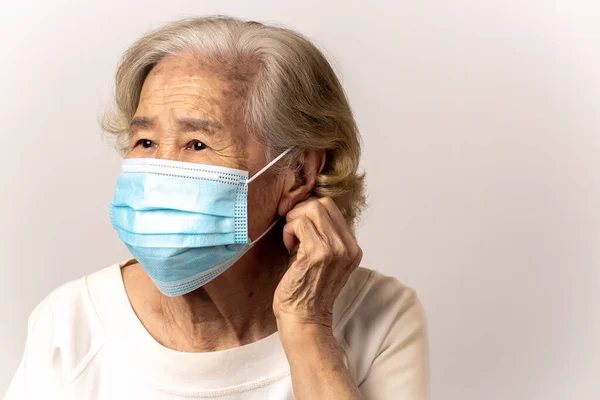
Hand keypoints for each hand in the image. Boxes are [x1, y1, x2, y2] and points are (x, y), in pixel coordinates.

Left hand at [273, 197, 362, 332]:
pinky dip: (289, 231)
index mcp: (352, 247)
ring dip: (294, 221)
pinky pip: (300, 223)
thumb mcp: (325, 259)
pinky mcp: (317, 253)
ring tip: (291, 241)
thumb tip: (305, 207)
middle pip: (323, 203)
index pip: (332, 207)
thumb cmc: (307, 290)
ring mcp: (334, 249)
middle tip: (292, 230)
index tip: (296, 223)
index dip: (309, 209)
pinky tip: (289, 247)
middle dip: (300, 211)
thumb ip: (324, 236)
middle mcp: (348, 247)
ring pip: (311, 209)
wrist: (304, 319)